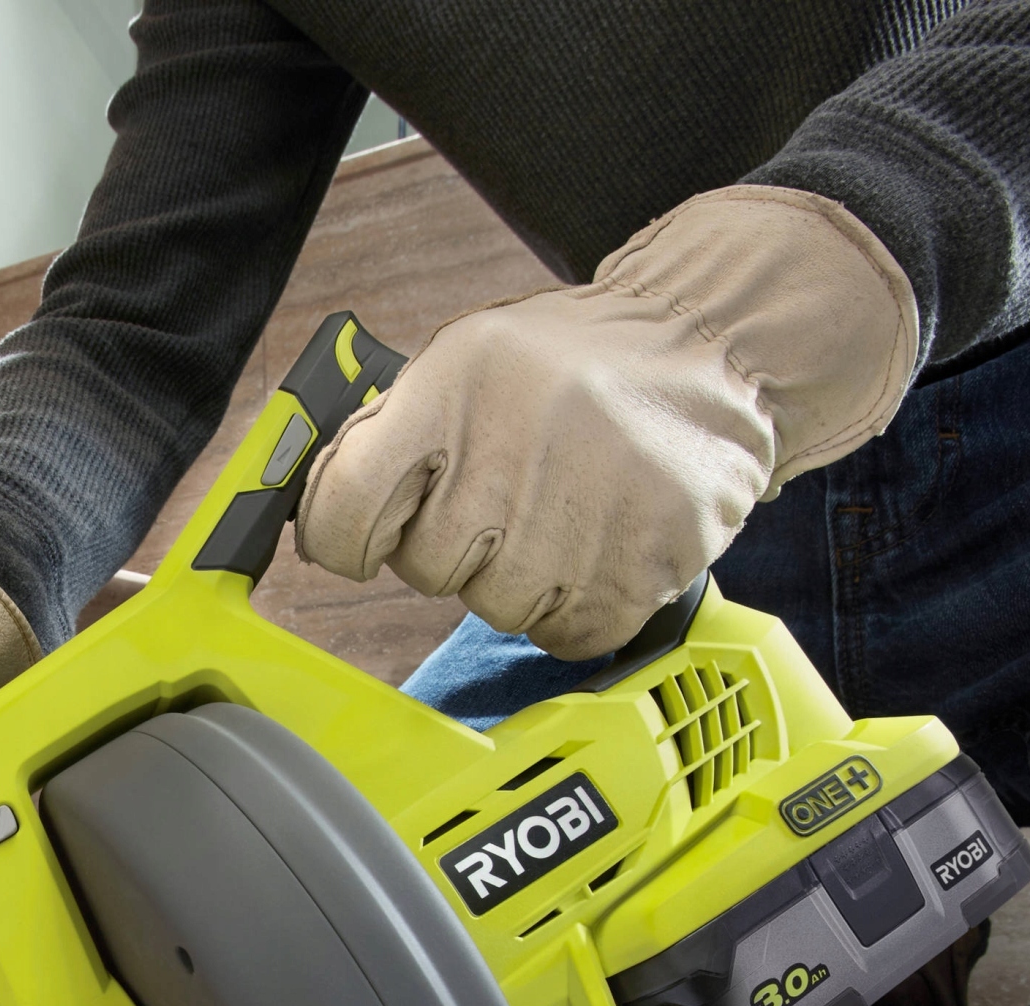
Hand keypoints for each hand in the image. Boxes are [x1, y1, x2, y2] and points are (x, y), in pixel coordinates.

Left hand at [295, 185, 918, 658]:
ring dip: (519, 576)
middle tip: (504, 497)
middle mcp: (510, 452)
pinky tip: (596, 546)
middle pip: (426, 569)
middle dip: (453, 546)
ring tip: (562, 509)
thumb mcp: (465, 362)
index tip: (365, 531)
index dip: (344, 533)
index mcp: (450, 391)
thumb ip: (388, 433)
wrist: (710, 348)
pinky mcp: (641, 567)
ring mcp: (580, 516)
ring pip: (496, 607)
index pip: (342, 507)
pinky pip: (565, 634)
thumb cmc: (569, 367)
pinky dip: (574, 606)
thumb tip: (320, 513)